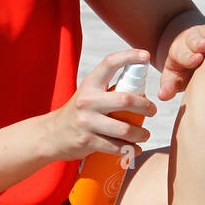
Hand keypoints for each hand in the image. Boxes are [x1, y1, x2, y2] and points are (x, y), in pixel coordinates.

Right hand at [42, 49, 157, 161]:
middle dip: (145, 106)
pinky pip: (116, 147)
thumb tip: (141, 85)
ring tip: (145, 134)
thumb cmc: (80, 112)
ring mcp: (86, 122)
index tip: (146, 56)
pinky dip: (130, 149)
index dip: (129, 56)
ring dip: (141, 133)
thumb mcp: (89, 94)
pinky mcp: (87, 141)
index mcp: (90, 84)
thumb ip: (110, 89)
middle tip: (152, 111)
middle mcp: (87, 100)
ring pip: (124, 128)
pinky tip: (135, 148)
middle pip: (125, 99)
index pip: (110, 63)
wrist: (52, 135)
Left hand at [155, 0, 204, 100]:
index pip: (184, 55)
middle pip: (194, 41)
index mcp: (180, 54)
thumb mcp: (174, 79)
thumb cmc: (184, 71)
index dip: (190, 57)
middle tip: (204, 45)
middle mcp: (192, 42)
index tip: (196, 59)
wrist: (190, 53)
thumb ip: (169, 86)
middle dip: (199, 43)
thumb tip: (162, 95)